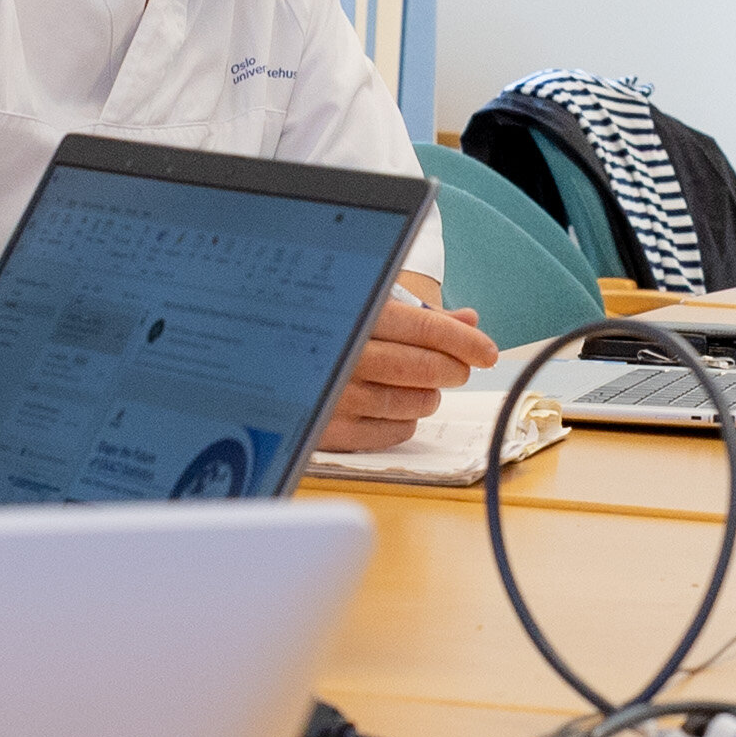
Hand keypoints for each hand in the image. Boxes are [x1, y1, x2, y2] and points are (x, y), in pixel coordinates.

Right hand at [314, 289, 502, 453]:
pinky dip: (406, 422)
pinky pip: (389, 432)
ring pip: (411, 402)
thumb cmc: (317, 326)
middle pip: (422, 368)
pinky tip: (400, 409)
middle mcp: (342, 353)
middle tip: (458, 369)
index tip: (487, 352)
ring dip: (429, 396)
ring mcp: (333, 394)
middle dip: (451, 369)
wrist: (248, 355)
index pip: (424, 328)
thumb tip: (468, 320)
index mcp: (352, 311)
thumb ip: (418, 314)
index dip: (463, 341)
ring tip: (425, 387)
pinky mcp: (326, 430)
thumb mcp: (363, 304)